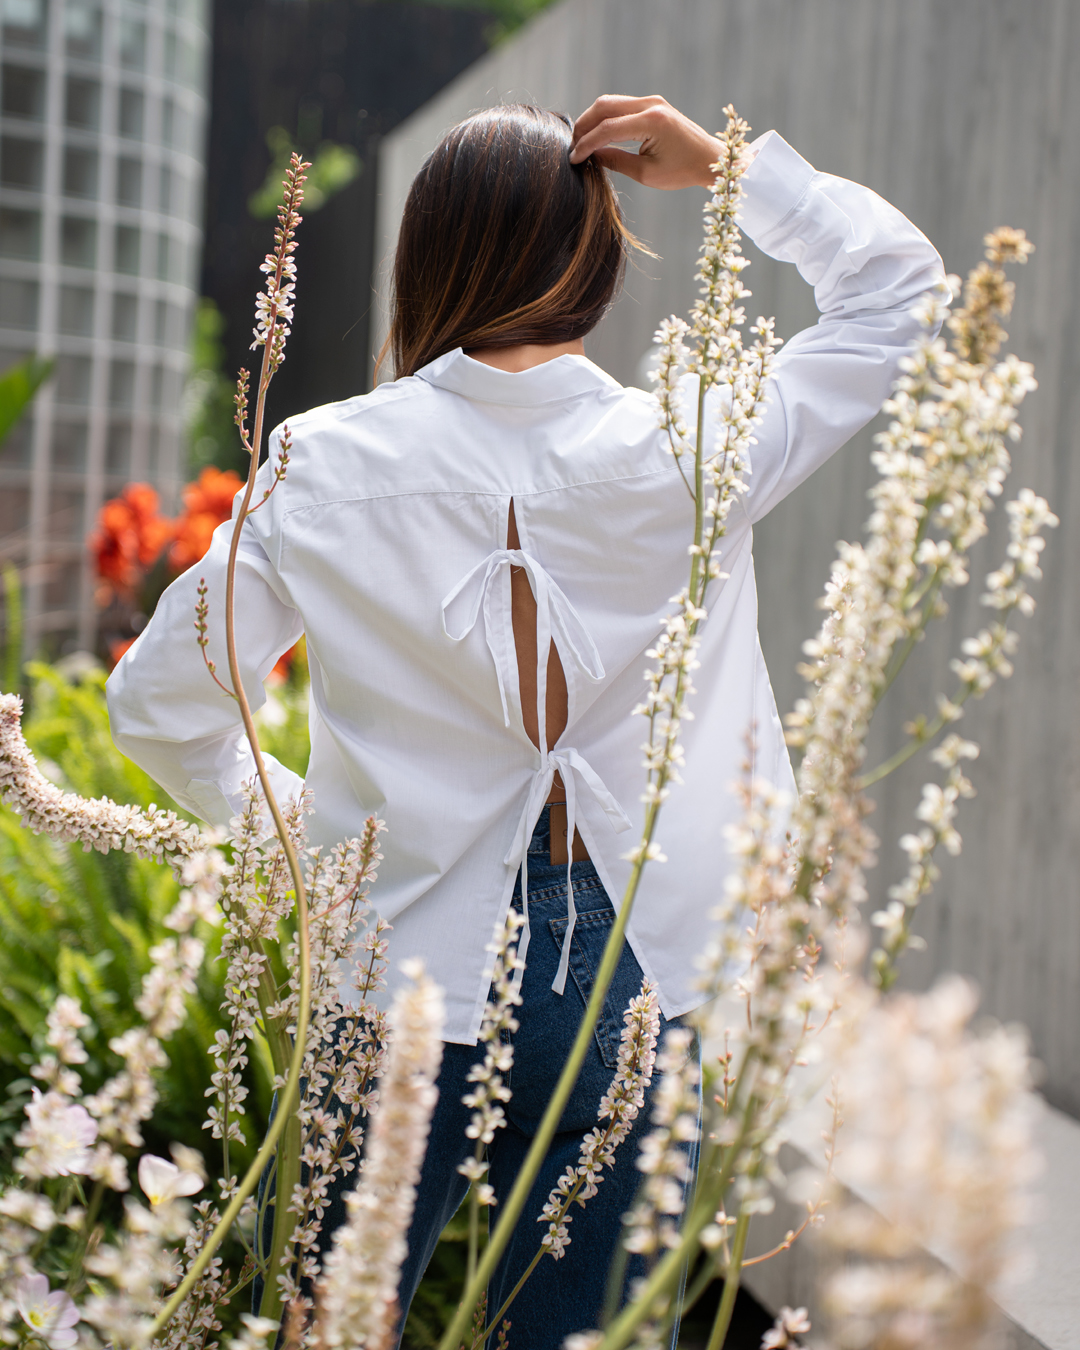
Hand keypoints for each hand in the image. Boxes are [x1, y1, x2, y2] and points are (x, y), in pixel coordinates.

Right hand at [569, 95, 723, 189]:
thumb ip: (616, 161)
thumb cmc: (682, 171)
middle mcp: (651, 104)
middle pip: (604, 106)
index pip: (607, 128)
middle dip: (584, 126)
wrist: (708, 159)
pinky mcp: (652, 103)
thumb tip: (590, 156)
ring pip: (610, 102)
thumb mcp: (646, 173)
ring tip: (581, 141)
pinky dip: (605, 118)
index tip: (573, 159)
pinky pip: (621, 106)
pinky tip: (597, 134)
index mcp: (651, 122)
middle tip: (572, 147)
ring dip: (592, 120)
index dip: (586, 144)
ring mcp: (652, 101)